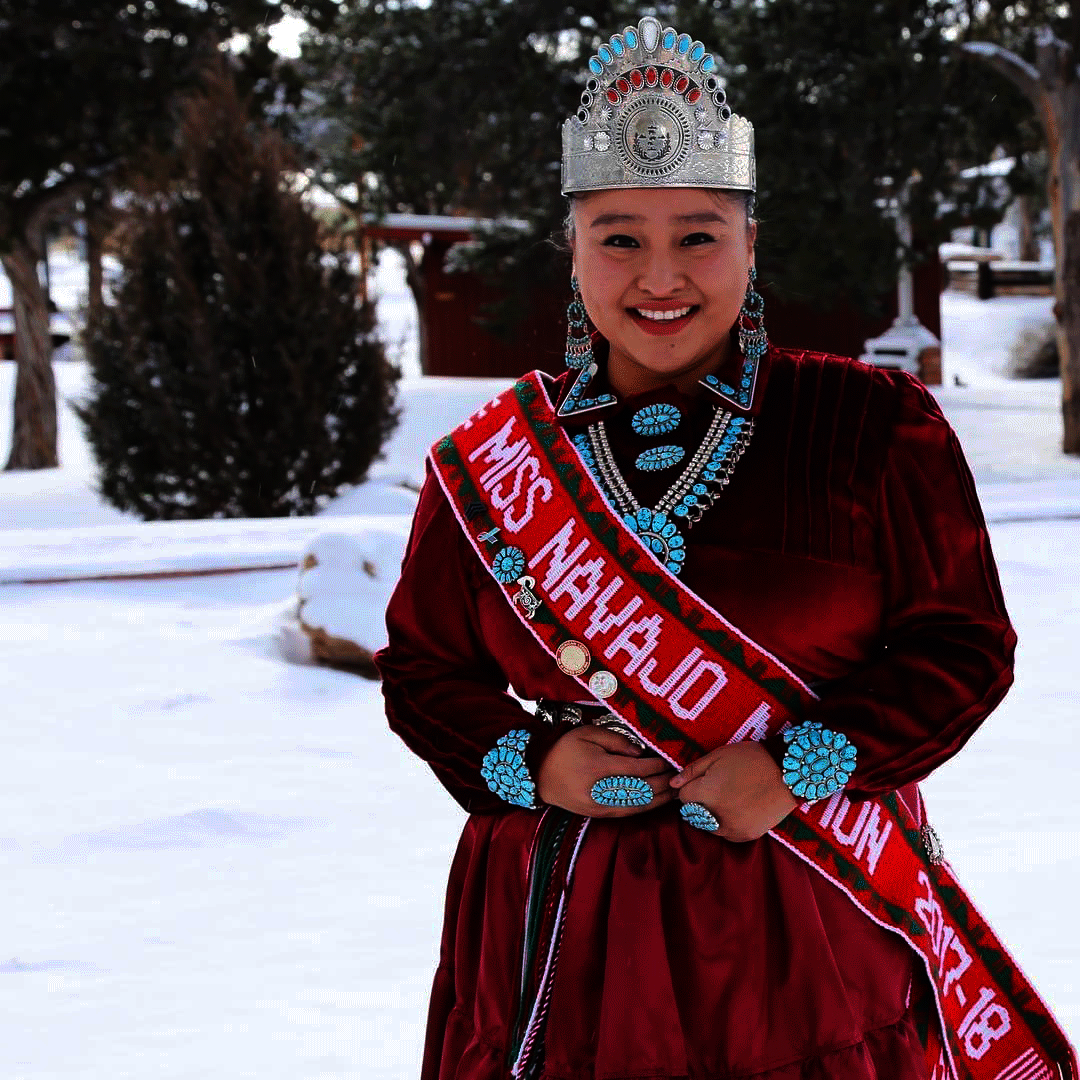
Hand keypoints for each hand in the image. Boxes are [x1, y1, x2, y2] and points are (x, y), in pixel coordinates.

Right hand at [537, 726, 676, 817]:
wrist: (539, 775)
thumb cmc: (565, 749)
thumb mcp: (588, 734)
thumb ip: (616, 741)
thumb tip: (640, 753)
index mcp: (598, 767)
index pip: (638, 768)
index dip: (658, 766)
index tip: (671, 760)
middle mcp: (601, 789)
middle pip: (642, 788)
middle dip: (664, 782)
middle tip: (680, 775)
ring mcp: (600, 805)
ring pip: (638, 805)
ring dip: (660, 799)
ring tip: (676, 792)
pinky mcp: (598, 814)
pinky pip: (627, 813)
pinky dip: (645, 808)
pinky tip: (657, 802)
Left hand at [669, 742, 797, 841]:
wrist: (788, 773)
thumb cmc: (751, 758)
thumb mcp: (718, 755)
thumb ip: (692, 771)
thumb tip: (672, 784)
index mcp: (707, 793)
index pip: (682, 797)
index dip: (690, 787)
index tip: (701, 780)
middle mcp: (717, 815)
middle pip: (693, 814)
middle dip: (698, 801)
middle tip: (716, 787)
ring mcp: (733, 828)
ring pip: (707, 826)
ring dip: (710, 814)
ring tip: (728, 796)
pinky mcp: (747, 835)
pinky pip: (726, 834)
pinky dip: (726, 824)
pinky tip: (738, 807)